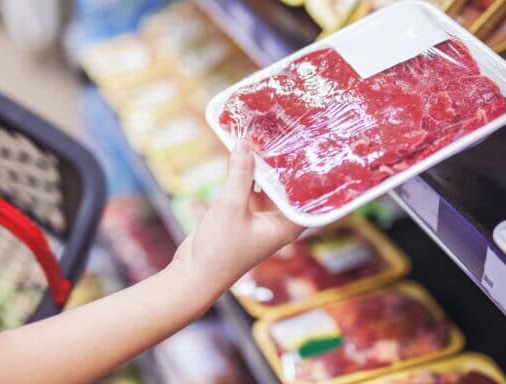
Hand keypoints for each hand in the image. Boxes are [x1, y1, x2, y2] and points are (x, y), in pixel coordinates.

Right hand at [173, 140, 304, 289]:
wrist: (194, 275)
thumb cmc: (219, 250)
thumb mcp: (230, 206)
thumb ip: (240, 174)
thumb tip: (245, 143)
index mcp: (286, 225)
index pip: (308, 194)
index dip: (310, 171)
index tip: (311, 144)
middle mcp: (277, 222)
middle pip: (287, 186)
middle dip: (283, 163)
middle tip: (287, 131)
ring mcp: (260, 219)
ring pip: (266, 186)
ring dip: (262, 166)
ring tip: (265, 136)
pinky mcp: (243, 216)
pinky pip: (249, 189)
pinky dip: (246, 175)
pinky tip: (242, 153)